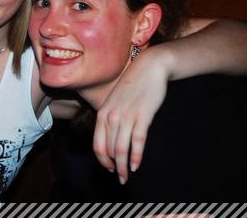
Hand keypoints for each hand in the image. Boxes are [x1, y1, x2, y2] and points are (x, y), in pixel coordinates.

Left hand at [93, 47, 169, 183]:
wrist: (149, 68)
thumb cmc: (132, 86)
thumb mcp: (115, 101)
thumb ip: (111, 118)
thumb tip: (111, 138)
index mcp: (103, 113)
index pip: (97, 144)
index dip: (102, 160)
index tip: (109, 169)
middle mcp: (111, 116)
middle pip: (108, 149)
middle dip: (113, 167)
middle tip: (120, 178)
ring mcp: (126, 117)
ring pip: (121, 149)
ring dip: (123, 166)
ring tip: (127, 176)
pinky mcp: (142, 116)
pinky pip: (137, 142)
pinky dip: (136, 156)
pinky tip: (137, 166)